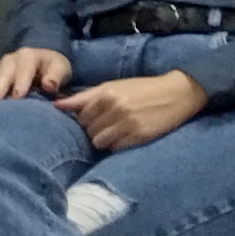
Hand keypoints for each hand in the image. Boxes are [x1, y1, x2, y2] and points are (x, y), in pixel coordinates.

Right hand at [0, 46, 74, 104]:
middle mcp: (10, 61)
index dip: (20, 83)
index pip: (24, 69)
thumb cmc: (53, 68)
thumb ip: (56, 76)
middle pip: (2, 77)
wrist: (43, 63)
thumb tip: (49, 85)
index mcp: (28, 56)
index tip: (18, 97)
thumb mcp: (61, 68)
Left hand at [61, 71, 207, 151]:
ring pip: (98, 142)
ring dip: (104, 139)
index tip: (94, 118)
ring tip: (117, 131)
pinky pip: (114, 148)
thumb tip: (57, 105)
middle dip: (94, 129)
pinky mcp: (138, 136)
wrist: (177, 93)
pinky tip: (127, 136)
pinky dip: (117, 145)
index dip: (85, 119)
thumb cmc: (142, 89)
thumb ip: (85, 97)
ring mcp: (127, 123)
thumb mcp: (114, 86)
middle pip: (87, 130)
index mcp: (107, 93)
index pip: (79, 116)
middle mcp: (115, 107)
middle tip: (109, 124)